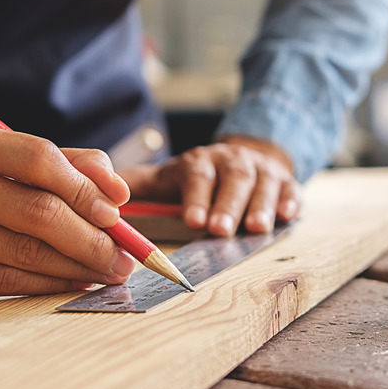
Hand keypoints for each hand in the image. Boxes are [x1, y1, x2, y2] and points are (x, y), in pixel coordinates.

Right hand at [0, 120, 136, 308]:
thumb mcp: (1, 161)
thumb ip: (64, 164)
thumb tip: (117, 191)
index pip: (39, 158)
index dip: (86, 187)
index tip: (119, 211)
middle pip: (38, 211)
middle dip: (94, 238)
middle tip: (125, 256)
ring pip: (26, 252)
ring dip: (79, 266)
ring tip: (108, 271)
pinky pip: (5, 282)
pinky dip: (49, 285)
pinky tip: (74, 283)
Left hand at [120, 136, 301, 235]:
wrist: (244, 158)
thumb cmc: (199, 177)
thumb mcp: (167, 177)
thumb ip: (137, 185)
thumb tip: (96, 191)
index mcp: (200, 162)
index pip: (197, 175)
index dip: (196, 197)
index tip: (192, 220)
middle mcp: (232, 162)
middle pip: (232, 179)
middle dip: (226, 205)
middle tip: (219, 230)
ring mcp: (261, 171)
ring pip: (263, 184)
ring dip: (259, 206)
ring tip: (255, 228)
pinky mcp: (285, 182)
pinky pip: (290, 189)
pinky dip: (290, 202)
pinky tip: (287, 216)